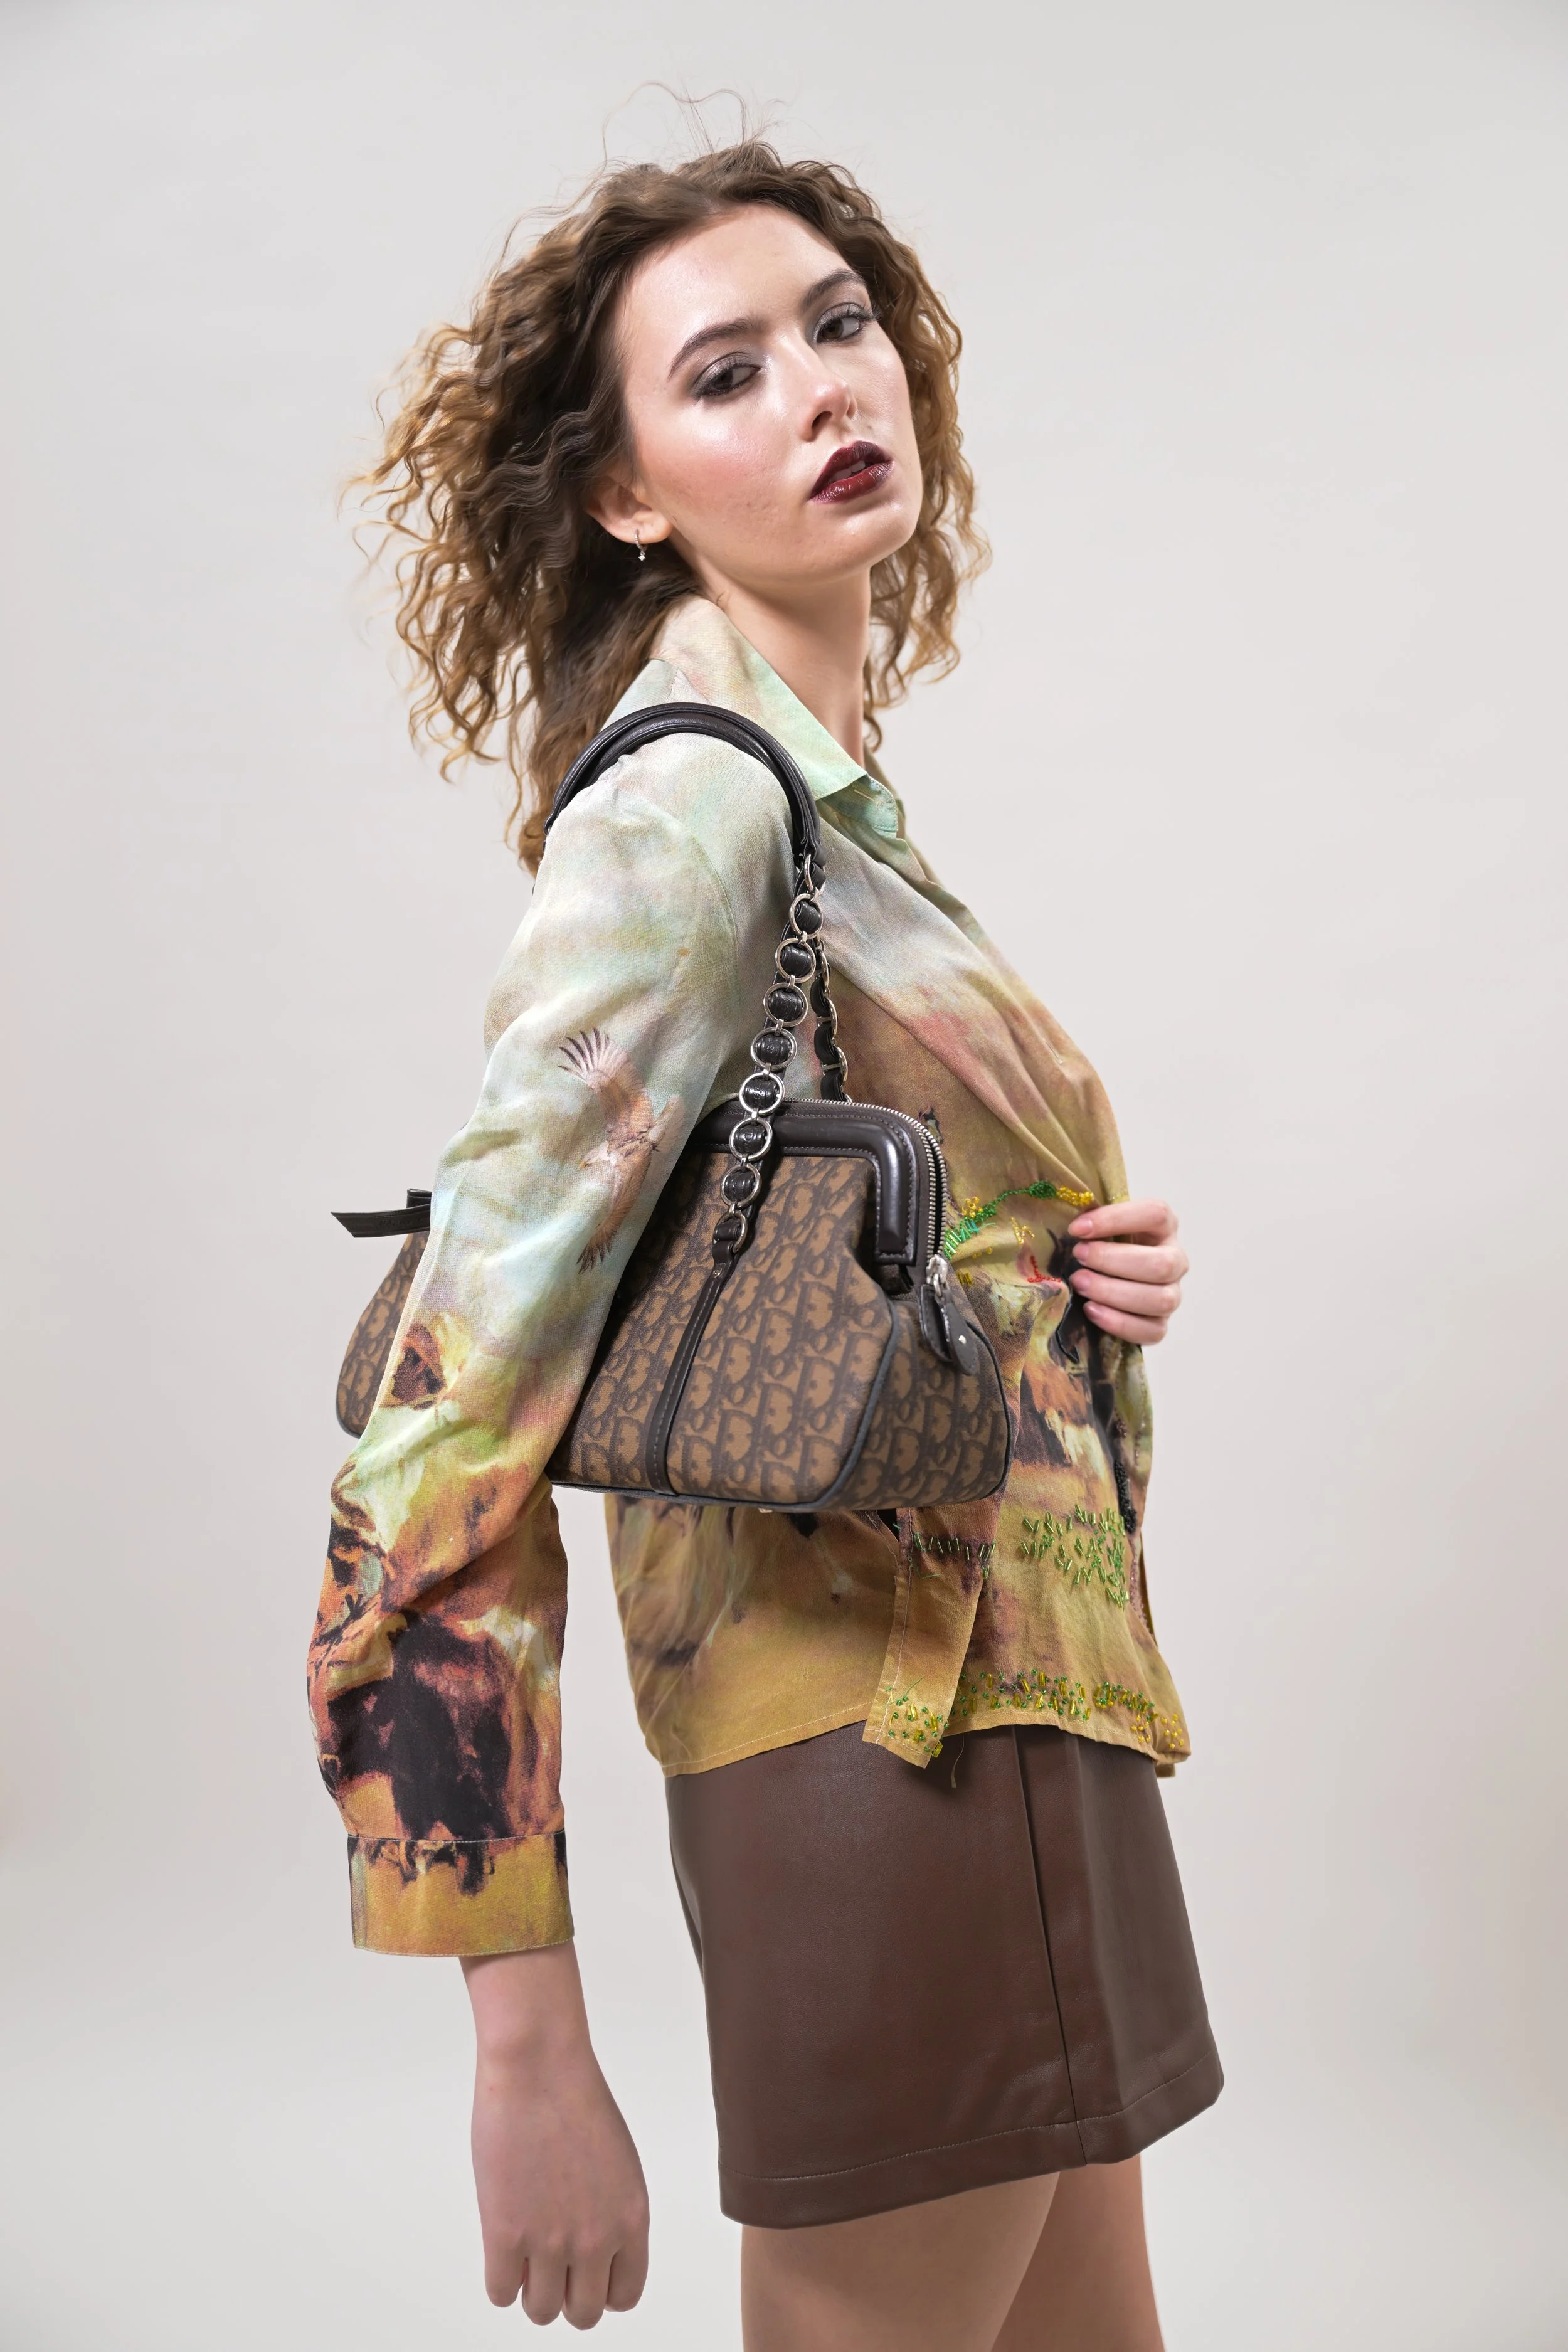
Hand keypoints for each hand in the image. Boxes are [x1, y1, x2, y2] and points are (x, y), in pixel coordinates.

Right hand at [463, 1944, 649, 2327]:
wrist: (539, 2065)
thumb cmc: (575, 2100)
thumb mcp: (617, 2163)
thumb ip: (612, 2212)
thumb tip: (593, 2254)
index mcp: (631, 2219)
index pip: (625, 2296)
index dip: (601, 2286)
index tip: (585, 2269)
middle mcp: (597, 2238)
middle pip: (584, 2314)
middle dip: (567, 2293)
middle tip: (551, 2263)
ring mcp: (551, 2240)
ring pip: (542, 2310)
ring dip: (531, 2288)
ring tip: (524, 2253)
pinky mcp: (507, 2234)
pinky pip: (501, 2293)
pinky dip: (500, 2278)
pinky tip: (501, 2246)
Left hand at [1066, 1198, 1187, 1344]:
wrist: (1105, 1279)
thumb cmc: (1101, 1246)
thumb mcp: (1099, 1226)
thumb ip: (1089, 1219)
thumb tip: (1073, 1223)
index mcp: (1163, 1226)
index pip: (1155, 1214)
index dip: (1116, 1219)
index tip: (1077, 1228)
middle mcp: (1175, 1260)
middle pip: (1161, 1263)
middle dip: (1113, 1261)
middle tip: (1078, 1257)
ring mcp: (1172, 1294)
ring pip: (1160, 1300)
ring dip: (1114, 1292)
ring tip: (1079, 1284)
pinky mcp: (1161, 1324)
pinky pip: (1152, 1331)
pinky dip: (1119, 1322)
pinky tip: (1091, 1310)